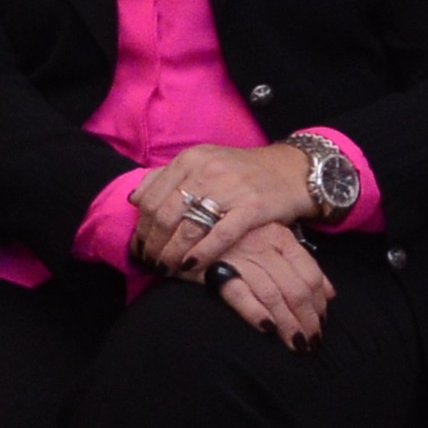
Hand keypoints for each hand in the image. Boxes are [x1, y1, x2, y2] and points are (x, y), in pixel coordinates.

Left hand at [131, 139, 322, 274]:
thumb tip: (135, 198)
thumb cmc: (242, 172)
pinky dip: (202, 254)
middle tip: (150, 262)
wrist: (292, 171)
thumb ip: (167, 177)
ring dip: (172, 253)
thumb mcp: (203, 163)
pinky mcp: (253, 208)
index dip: (141, 227)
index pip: (151, 197)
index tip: (139, 246)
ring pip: (188, 227)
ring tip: (166, 268)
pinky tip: (191, 266)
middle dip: (153, 244)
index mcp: (190, 159)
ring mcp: (230, 188)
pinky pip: (220, 236)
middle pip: (165, 215)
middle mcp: (206, 171)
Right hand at [208, 220, 332, 350]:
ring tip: (295, 344)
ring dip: (287, 323)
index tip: (321, 324)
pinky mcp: (214, 268)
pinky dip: (255, 311)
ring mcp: (239, 256)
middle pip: (296, 288)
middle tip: (310, 343)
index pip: (310, 274)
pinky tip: (267, 328)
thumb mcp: (271, 241)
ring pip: (273, 294)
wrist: (187, 221)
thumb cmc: (233, 238)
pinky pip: (239, 293)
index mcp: (280, 236)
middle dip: (307, 319)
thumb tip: (331, 294)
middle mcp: (263, 244)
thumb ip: (300, 265)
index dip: (319, 303)